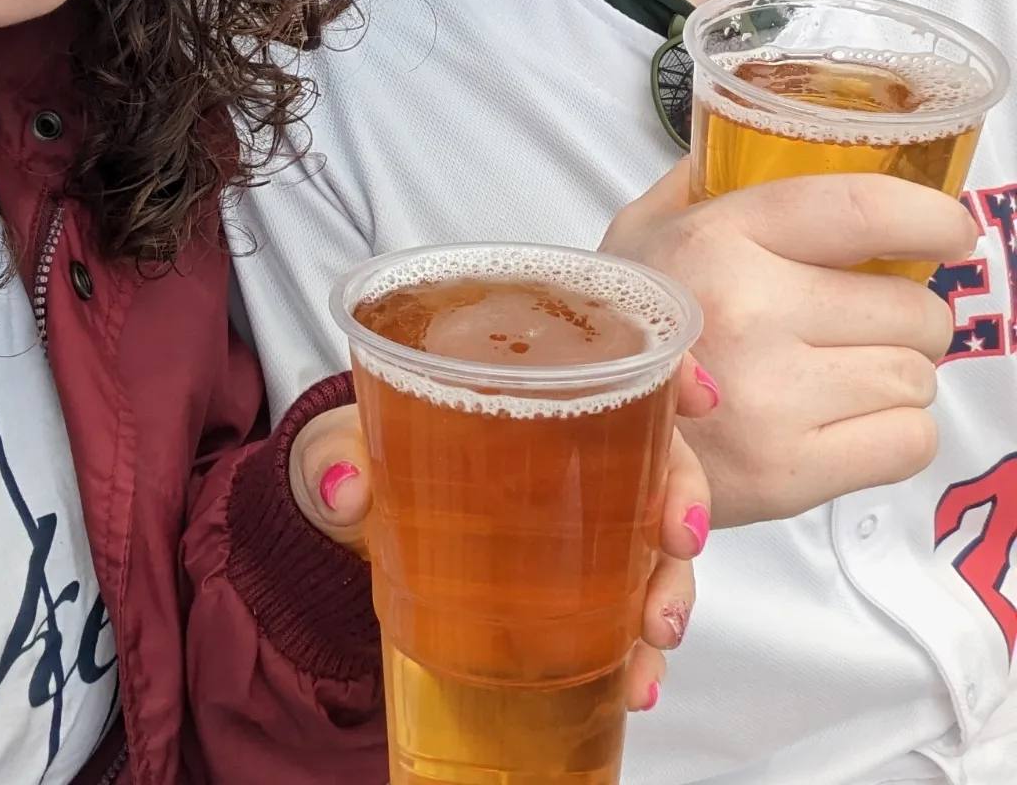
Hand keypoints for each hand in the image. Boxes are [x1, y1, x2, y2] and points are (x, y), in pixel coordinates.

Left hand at [289, 363, 716, 711]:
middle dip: (685, 491)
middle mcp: (571, 442)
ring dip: (673, 581)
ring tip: (656, 630)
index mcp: (528, 381)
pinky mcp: (574, 578)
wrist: (351, 526)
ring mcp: (580, 513)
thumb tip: (341, 488)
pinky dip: (639, 647)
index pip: (616, 357)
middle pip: (657, 451)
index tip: (701, 395)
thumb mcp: (343, 440)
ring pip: (655, 537)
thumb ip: (335, 452)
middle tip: (680, 536)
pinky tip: (636, 679)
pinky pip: (626, 606)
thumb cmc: (365, 452)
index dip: (671, 368)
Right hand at [602, 159, 976, 526]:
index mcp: (719, 237)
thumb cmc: (614, 321)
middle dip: (906, 315)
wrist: (568, 427)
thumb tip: (767, 135)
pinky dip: (892, 434)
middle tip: (865, 322)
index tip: (950, 229)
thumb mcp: (642, 228)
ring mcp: (771, 397)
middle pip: (911, 307)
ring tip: (837, 374)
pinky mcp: (788, 474)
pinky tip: (840, 421)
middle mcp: (749, 310)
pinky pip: (910, 441)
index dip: (930, 217)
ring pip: (917, 376)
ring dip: (895, 374)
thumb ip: (704, 180)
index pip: (863, 209)